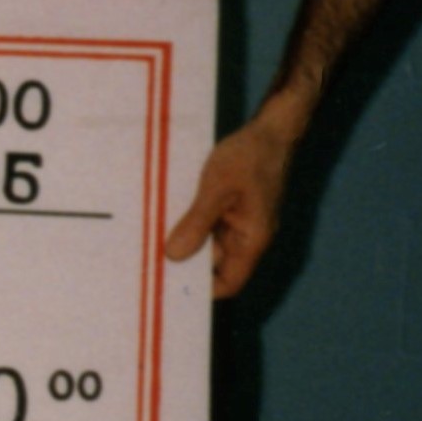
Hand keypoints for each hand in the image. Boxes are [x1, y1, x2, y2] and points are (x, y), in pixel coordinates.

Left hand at [162, 111, 297, 298]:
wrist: (271, 129)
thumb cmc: (249, 156)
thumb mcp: (217, 189)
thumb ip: (196, 223)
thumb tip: (173, 256)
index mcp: (253, 240)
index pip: (228, 283)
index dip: (202, 291)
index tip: (169, 286)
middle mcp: (249, 238)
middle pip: (216, 266)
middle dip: (187, 266)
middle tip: (150, 264)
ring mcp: (242, 223)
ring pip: (210, 245)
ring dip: (187, 243)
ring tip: (152, 242)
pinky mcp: (234, 209)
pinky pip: (210, 226)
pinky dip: (191, 225)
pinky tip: (168, 218)